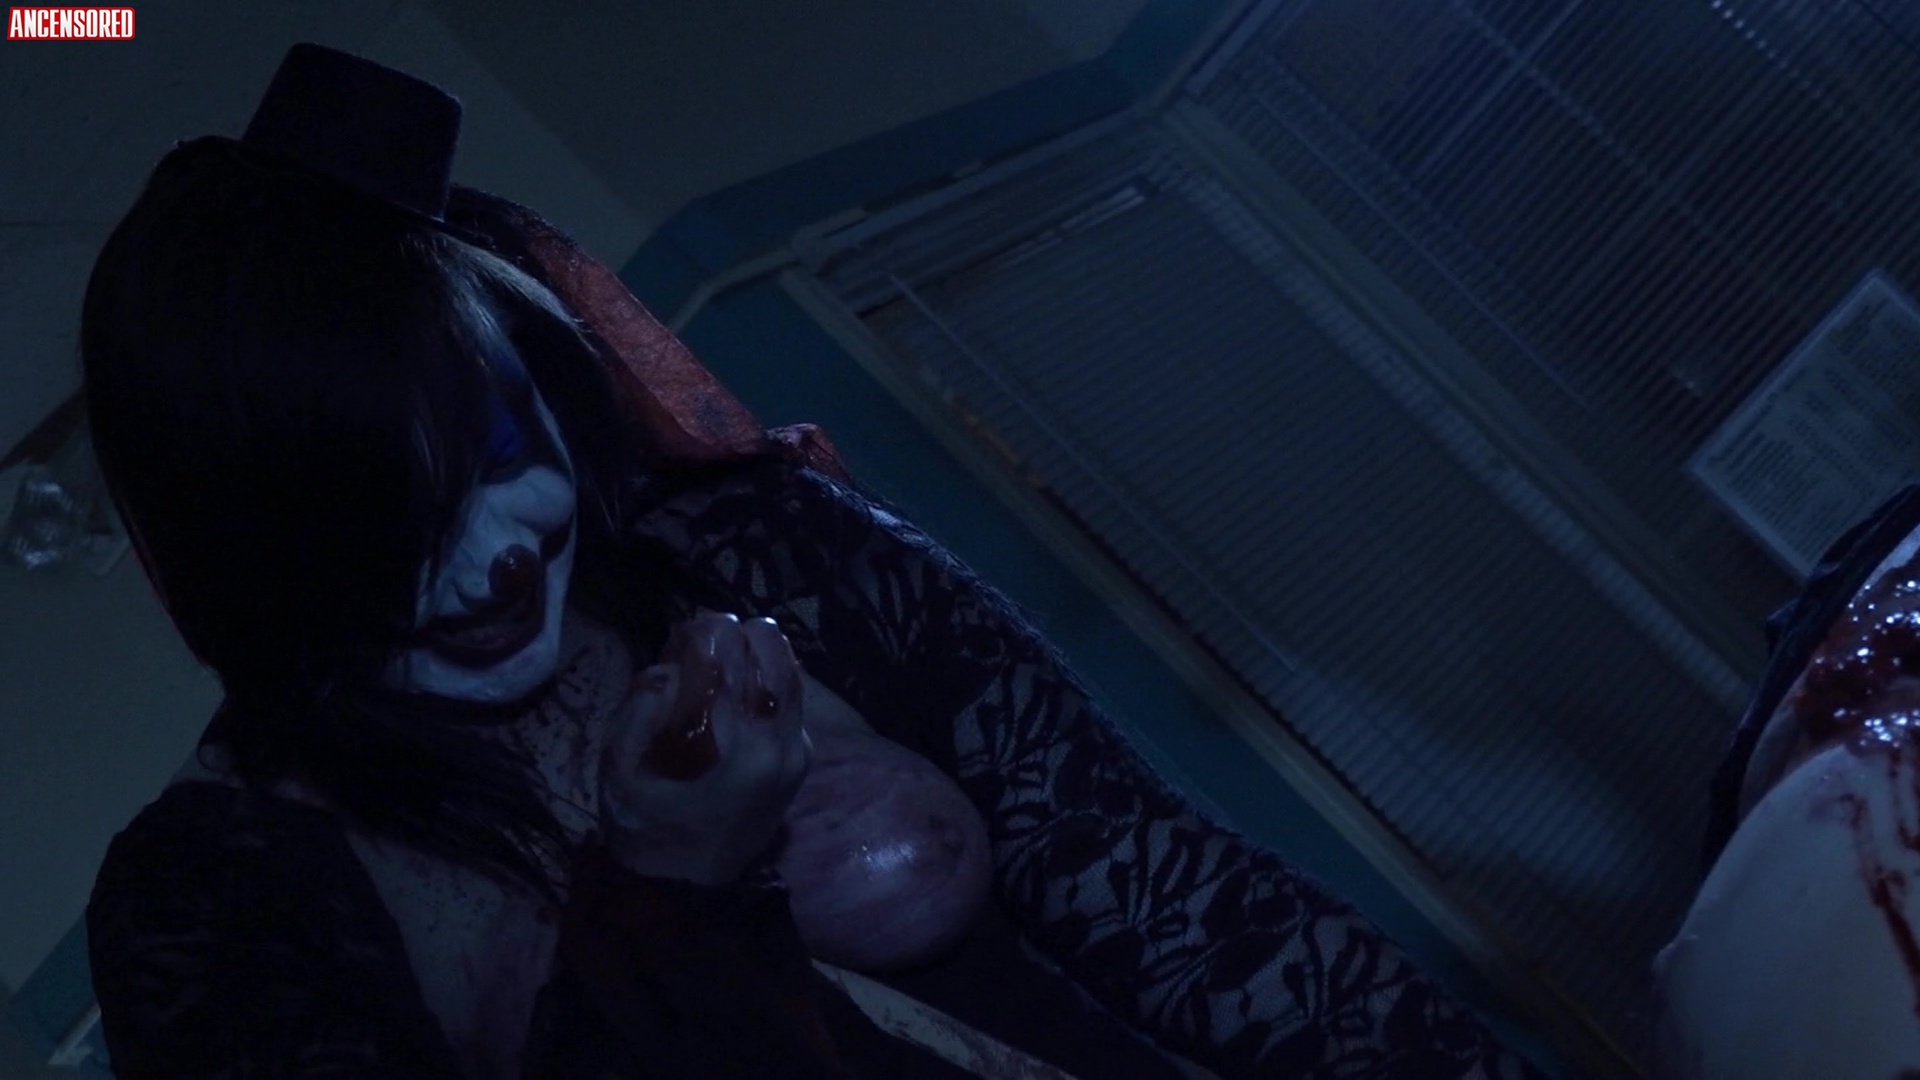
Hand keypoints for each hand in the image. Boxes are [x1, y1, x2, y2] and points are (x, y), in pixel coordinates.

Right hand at [598, 611, 809, 884]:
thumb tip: (670, 666)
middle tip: (701, 647)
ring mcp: (796, 752)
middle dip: (733, 637)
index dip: (705, 633)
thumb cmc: (645, 828)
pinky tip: (737, 691)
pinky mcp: (801, 759)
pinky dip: (768, 679)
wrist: (687, 890)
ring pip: (790, 667)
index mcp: (735, 745)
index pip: (732, 655)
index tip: (682, 637)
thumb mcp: (618, 769)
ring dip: (755, 654)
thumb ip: (640, 708)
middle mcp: (778, 743)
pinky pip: (794, 696)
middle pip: (770, 649)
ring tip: (720, 666)